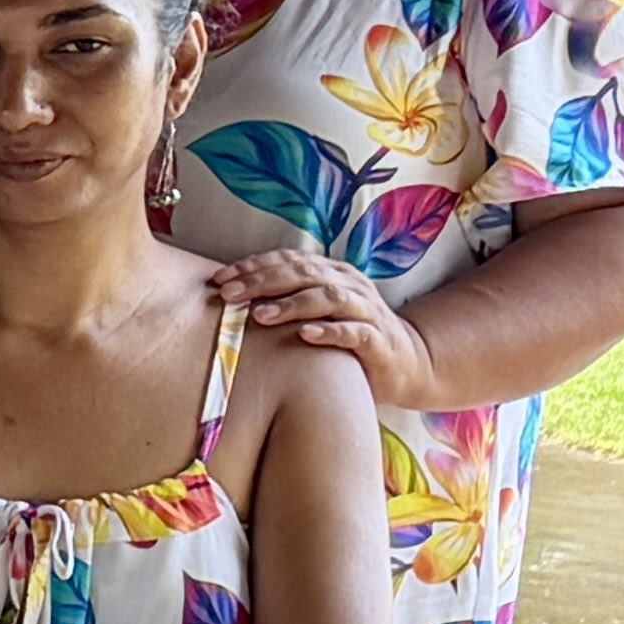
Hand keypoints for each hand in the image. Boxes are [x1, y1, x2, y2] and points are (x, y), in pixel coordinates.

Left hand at [209, 247, 438, 408]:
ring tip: (260, 315)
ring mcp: (366, 311)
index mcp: (332, 273)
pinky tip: (305, 335)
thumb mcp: (315, 312)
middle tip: (229, 295)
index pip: (289, 260)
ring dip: (292, 304)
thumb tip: (229, 295)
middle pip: (304, 274)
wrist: (404, 363)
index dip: (253, 266)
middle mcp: (350, 286)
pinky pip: (355, 332)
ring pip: (329, 297)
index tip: (219, 279)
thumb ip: (284, 298)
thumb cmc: (346, 335)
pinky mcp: (378, 340)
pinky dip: (329, 331)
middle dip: (263, 282)